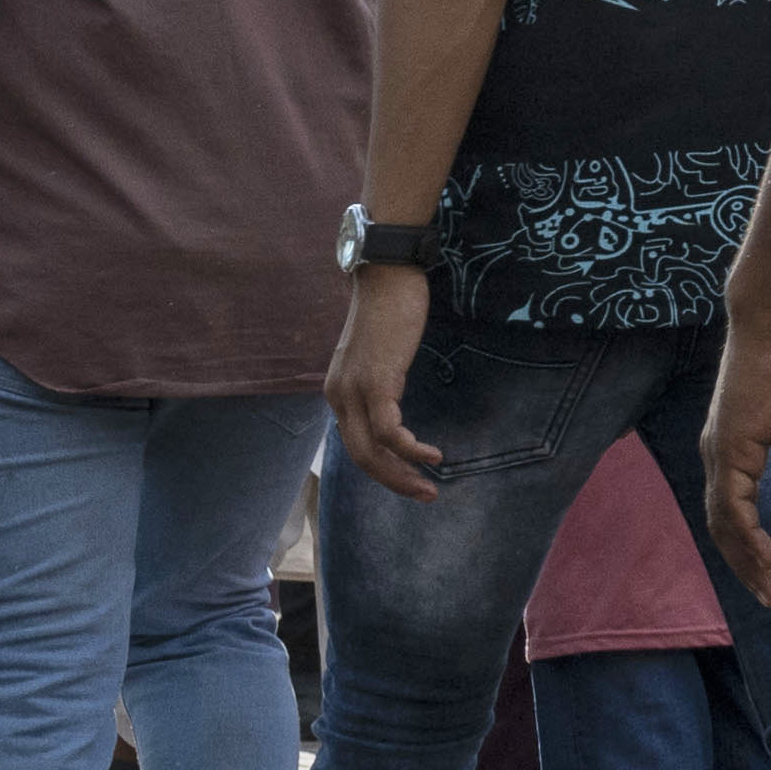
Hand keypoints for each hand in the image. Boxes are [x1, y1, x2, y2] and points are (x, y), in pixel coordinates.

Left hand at [329, 270, 447, 503]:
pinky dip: (410, 449)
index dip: (383, 468)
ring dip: (402, 473)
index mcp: (338, 393)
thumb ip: (380, 383)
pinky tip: (432, 455)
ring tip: (430, 485)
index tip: (410, 478)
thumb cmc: (390, 310)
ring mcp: (354, 391)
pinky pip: (388, 432)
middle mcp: (339, 396)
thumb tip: (392, 403)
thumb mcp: (379, 355)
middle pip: (360, 457)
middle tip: (424, 495)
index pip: (355, 444)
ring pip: (371, 451)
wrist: (387, 274)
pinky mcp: (375, 383)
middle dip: (393, 481)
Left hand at [698, 299, 770, 592]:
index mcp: (735, 456)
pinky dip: (745, 534)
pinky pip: (732, 503)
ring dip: (748, 560)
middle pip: (726, 528)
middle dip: (748, 567)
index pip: (736, 515)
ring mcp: (720, 454)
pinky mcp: (729, 447)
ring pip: (726, 523)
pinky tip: (764, 557)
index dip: (752, 547)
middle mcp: (720, 459)